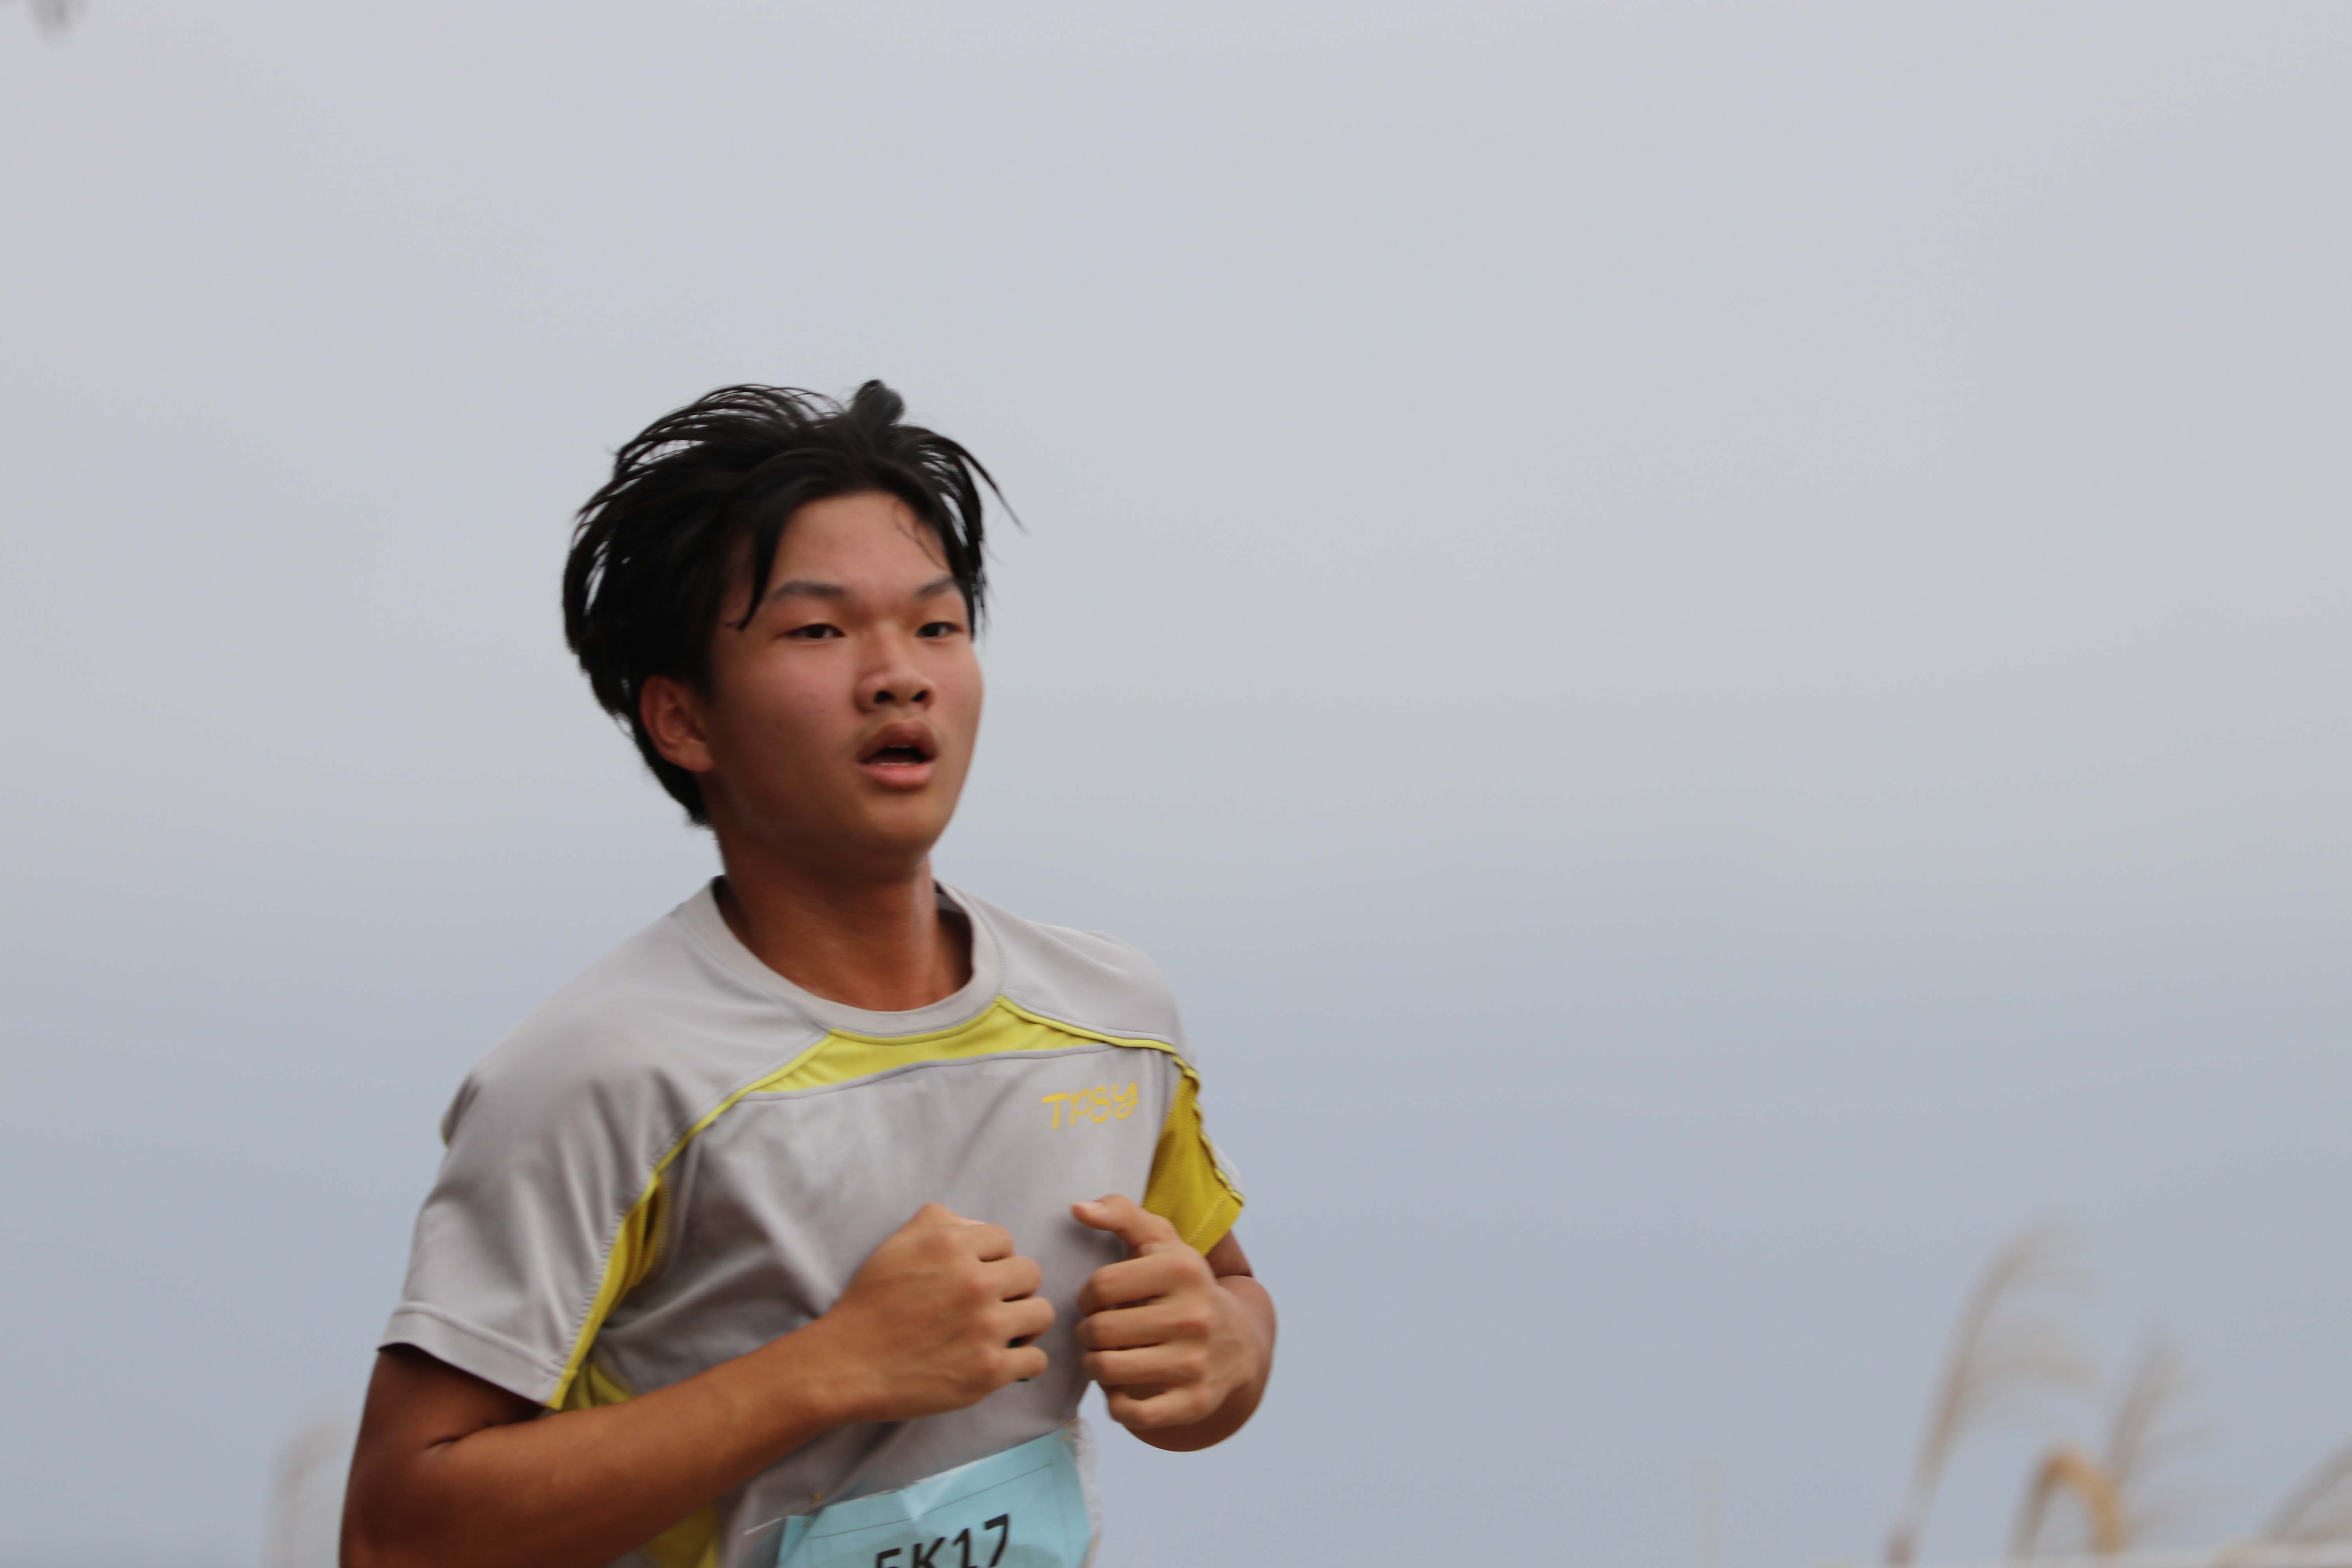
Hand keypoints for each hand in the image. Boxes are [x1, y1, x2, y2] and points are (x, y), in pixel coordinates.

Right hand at [813, 1203, 1053, 1423]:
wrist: (846, 1365)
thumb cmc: (870, 1303)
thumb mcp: (897, 1244)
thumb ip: (938, 1221)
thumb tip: (977, 1226)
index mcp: (952, 1246)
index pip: (1005, 1240)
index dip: (991, 1259)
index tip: (973, 1277)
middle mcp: (975, 1283)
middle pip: (1031, 1273)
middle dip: (1012, 1288)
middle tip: (989, 1305)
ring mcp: (985, 1329)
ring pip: (1042, 1313)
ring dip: (1025, 1323)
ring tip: (1001, 1332)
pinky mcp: (988, 1372)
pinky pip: (1037, 1360)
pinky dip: (1023, 1362)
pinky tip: (1001, 1361)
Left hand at [1072, 1195, 1255, 1432]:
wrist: (1238, 1343)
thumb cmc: (1183, 1287)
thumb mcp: (1162, 1242)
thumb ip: (1120, 1214)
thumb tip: (1076, 1208)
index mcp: (1182, 1270)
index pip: (1101, 1286)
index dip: (1088, 1296)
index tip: (1098, 1301)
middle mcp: (1193, 1315)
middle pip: (1100, 1331)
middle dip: (1088, 1333)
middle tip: (1097, 1333)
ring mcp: (1195, 1362)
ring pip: (1107, 1371)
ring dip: (1095, 1366)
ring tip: (1105, 1356)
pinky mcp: (1194, 1402)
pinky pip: (1130, 1413)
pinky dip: (1116, 1404)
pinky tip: (1123, 1388)